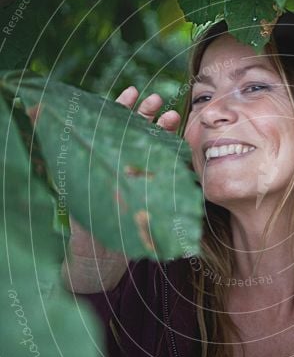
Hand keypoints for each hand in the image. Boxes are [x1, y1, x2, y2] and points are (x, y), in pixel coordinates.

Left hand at [68, 87, 181, 257]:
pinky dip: (175, 158)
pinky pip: (166, 172)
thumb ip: (67, 169)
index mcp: (101, 164)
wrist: (101, 264)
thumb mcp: (75, 199)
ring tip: (173, 117)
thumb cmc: (83, 233)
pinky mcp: (153, 197)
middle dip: (147, 113)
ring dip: (163, 131)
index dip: (120, 108)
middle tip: (158, 98)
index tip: (131, 92)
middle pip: (134, 132)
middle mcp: (121, 168)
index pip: (110, 128)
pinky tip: (182, 147)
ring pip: (152, 148)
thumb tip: (48, 128)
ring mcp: (139, 181)